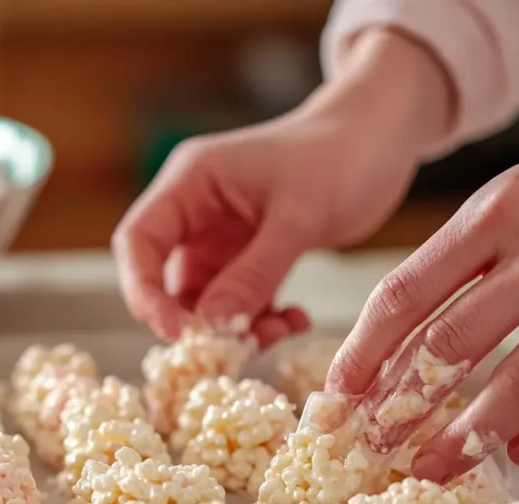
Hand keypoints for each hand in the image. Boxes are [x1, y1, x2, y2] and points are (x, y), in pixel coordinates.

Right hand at [113, 30, 451, 346]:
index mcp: (190, 183)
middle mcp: (197, 212)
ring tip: (280, 330)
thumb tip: (212, 328)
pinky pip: (240, 301)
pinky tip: (296, 318)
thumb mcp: (298, 217)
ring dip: (236, 326)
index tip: (177, 334)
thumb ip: (254, 273)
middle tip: (234, 348)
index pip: (138, 241)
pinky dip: (262, 318)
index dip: (144, 292)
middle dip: (197, 320)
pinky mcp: (250, 255)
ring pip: (206, 299)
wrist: (381, 140)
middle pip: (165, 280)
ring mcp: (222, 236)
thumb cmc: (340, 156)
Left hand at [327, 102, 518, 481]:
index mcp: (502, 209)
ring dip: (468, 438)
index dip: (362, 353)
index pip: (407, 292)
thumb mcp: (518, 196)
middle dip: (400, 408)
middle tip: (372, 446)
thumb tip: (395, 340)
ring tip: (432, 469)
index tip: (338, 394)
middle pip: (453, 345)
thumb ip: (461, 258)